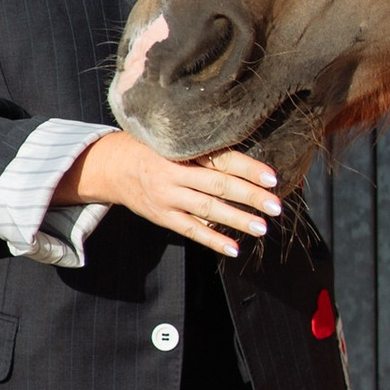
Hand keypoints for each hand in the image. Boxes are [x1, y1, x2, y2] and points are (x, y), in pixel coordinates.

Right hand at [62, 131, 282, 254]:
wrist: (113, 167)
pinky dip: (213, 240)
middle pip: (218, 185)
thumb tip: (245, 162)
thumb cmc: (152, 149)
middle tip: (276, 206)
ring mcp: (168, 197)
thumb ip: (204, 149)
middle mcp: (175, 173)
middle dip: (250, 196)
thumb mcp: (174, 141)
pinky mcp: (163, 217)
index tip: (272, 177)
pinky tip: (233, 248)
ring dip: (236, 219)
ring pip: (207, 209)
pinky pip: (191, 230)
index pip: (221, 159)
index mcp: (182, 149)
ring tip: (261, 227)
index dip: (248, 168)